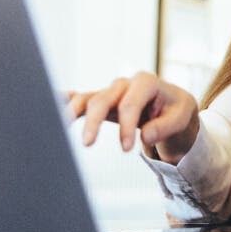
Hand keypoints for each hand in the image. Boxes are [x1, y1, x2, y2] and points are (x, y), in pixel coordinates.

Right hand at [65, 71, 199, 161]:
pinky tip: (48, 104)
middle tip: (87, 145)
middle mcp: (124, 84)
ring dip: (72, 112)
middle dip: (93, 121)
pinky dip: (64, 101)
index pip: (130, 104)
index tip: (126, 149)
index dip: (126, 126)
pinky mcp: (102, 102)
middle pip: (102, 99)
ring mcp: (110, 92)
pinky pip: (80, 99)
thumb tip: (146, 135)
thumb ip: (165, 127)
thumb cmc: (176, 110)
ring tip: (59, 126)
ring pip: (87, 98)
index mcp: (146, 82)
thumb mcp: (182, 118)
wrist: (172, 105)